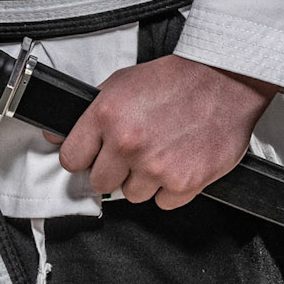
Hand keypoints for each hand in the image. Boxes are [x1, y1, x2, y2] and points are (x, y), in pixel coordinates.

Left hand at [54, 55, 276, 208]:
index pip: (71, 159)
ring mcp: (156, 166)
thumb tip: (57, 137)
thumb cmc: (176, 80)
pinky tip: (180, 162)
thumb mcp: (122, 83)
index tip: (94, 155)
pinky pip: (164, 203)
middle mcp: (128, 142)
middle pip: (100, 183)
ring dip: (145, 180)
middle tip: (135, 151)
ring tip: (162, 152)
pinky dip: (172, 188)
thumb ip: (89, 113)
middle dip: (115, 170)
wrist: (225, 80)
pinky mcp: (184, 183)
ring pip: (132, 195)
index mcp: (107, 115)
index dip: (84, 157)